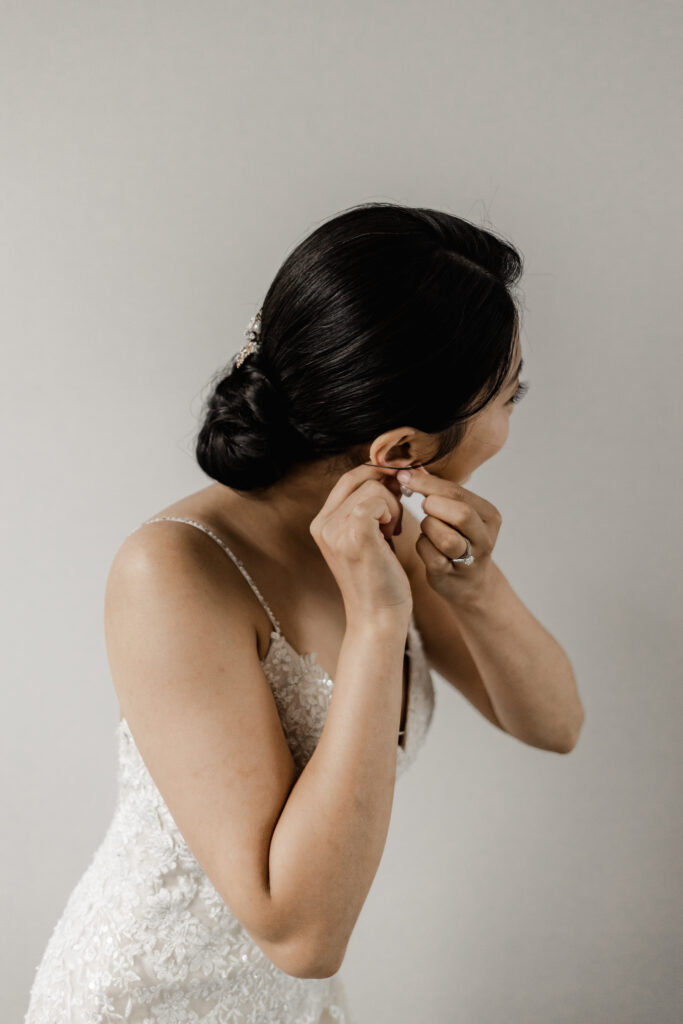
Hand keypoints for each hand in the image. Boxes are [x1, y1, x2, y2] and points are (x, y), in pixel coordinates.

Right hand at [310, 464, 412, 618]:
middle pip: (361, 477)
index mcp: (321, 523)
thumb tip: (390, 474)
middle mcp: (322, 524)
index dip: (376, 473)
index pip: (348, 478)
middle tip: (398, 513)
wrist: (378, 617)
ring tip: (392, 532)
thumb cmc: (379, 580)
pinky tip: (392, 534)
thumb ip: (367, 509)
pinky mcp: (355, 535)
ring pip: (373, 487)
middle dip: (388, 487)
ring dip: (393, 506)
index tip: (399, 486)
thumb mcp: (366, 538)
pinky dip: (392, 512)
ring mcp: (336, 529)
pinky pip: (378, 499)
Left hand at [397, 466, 501, 604]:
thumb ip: (437, 489)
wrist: (468, 582)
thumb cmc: (457, 538)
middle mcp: (485, 537)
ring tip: (429, 529)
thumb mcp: (454, 512)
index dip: (427, 483)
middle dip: (433, 507)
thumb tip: (413, 464)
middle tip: (425, 508)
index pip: (458, 492)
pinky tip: (427, 546)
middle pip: (459, 513)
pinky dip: (422, 547)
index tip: (403, 475)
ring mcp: (472, 559)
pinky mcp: (452, 576)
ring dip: (428, 529)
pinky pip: (431, 555)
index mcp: (489, 515)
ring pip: (445, 537)